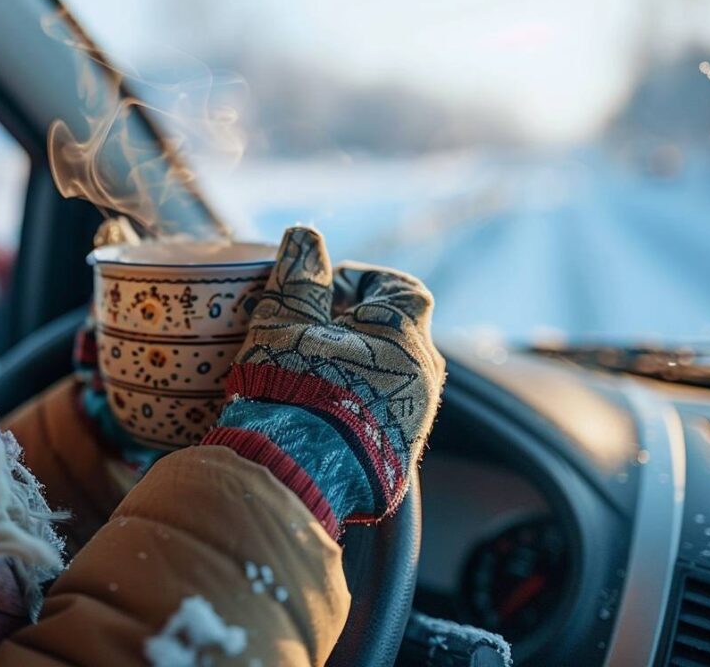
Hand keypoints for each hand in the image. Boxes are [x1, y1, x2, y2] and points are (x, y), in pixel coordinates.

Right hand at [208, 226, 444, 528]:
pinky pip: (384, 413)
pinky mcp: (398, 457)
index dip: (364, 280)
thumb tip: (305, 235)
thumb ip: (299, 276)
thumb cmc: (292, 386)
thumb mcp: (285, 321)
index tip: (325, 289)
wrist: (296, 474)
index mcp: (406, 335)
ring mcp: (415, 419)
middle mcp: (424, 376)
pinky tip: (316, 409)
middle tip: (309, 331)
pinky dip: (357, 402)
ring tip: (308, 372)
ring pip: (392, 376)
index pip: (403, 288)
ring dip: (357, 366)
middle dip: (356, 326)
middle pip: (398, 334)